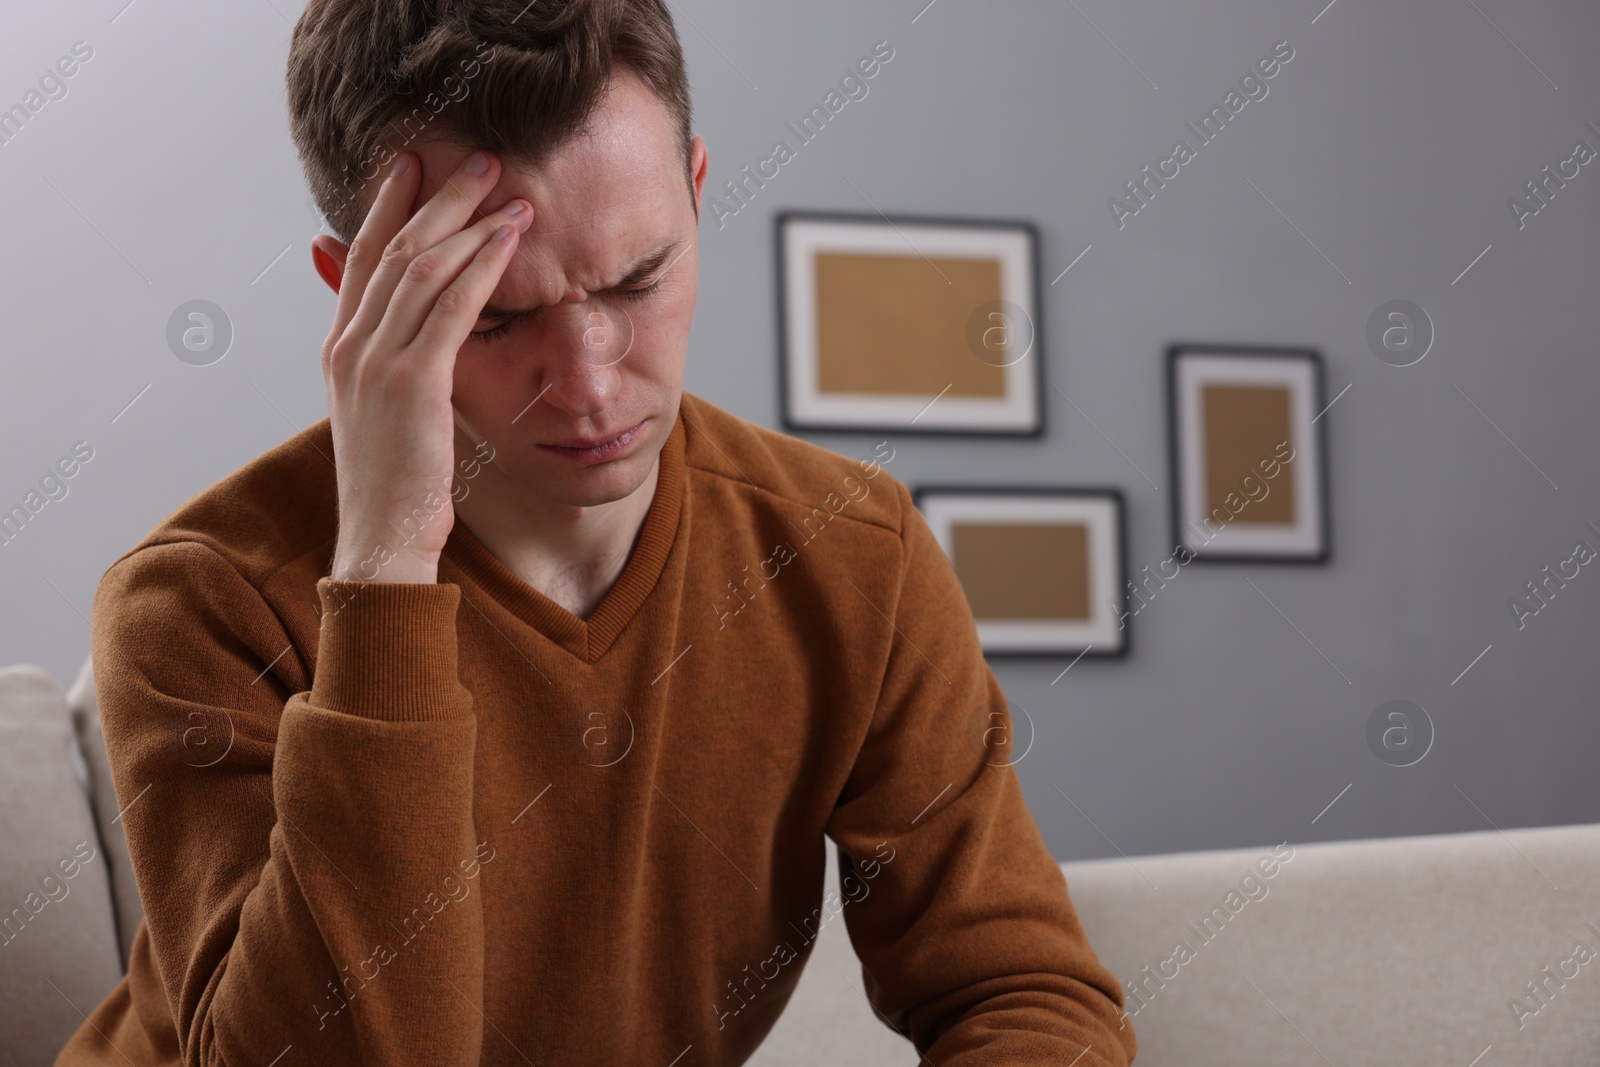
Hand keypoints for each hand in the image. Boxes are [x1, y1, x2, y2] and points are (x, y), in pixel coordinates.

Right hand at [319, 149, 532, 583]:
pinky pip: (452, 307)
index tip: (415, 166)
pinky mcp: (413, 383)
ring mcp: (377, 363)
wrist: (382, 545)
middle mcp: (351, 347)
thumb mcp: (386, 419)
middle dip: (437, 199)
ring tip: (507, 189)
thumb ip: (394, 371)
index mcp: (342, 351)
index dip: (388, 208)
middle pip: (394, 250)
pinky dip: (482, 265)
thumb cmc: (396, 490)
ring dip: (470, 222)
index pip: (363, 260)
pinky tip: (510, 238)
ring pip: (423, 268)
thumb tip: (414, 347)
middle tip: (478, 161)